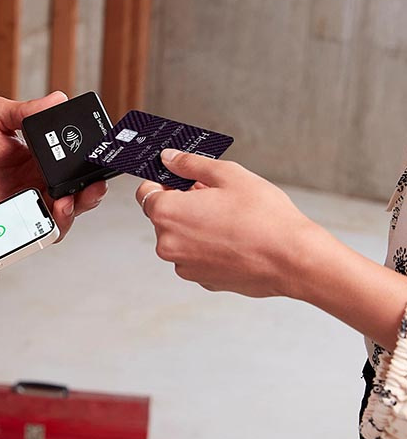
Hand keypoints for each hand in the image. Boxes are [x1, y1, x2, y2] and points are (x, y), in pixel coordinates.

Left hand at [0, 92, 107, 238]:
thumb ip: (24, 110)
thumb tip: (58, 98)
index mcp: (36, 162)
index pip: (71, 168)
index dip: (88, 168)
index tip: (97, 161)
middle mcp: (32, 189)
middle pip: (73, 199)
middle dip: (90, 195)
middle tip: (94, 187)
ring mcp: (18, 211)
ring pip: (57, 221)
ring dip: (71, 214)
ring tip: (69, 201)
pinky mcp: (3, 229)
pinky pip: (29, 236)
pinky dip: (43, 230)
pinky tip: (46, 215)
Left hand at [136, 149, 320, 296]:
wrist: (292, 259)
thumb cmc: (263, 217)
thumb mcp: (227, 175)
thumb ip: (189, 163)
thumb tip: (169, 158)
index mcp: (167, 214)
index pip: (145, 192)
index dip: (163, 182)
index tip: (182, 180)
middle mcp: (167, 244)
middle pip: (163, 216)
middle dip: (183, 204)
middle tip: (216, 197)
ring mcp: (183, 266)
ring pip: (180, 238)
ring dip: (195, 227)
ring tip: (229, 219)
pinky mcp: (201, 280)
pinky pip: (196, 257)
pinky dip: (208, 247)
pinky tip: (234, 240)